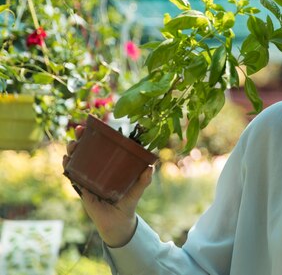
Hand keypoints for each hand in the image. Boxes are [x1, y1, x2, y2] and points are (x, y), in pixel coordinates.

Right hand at [63, 126, 153, 247]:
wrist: (118, 222)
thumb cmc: (128, 202)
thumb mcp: (137, 190)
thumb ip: (144, 180)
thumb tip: (151, 167)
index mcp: (110, 165)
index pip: (102, 146)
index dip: (96, 135)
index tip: (92, 123)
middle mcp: (97, 169)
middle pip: (86, 150)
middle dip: (80, 138)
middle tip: (79, 130)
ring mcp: (88, 177)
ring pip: (76, 160)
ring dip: (72, 150)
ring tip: (72, 144)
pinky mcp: (81, 188)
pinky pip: (72, 175)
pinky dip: (67, 167)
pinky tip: (66, 160)